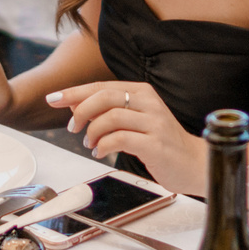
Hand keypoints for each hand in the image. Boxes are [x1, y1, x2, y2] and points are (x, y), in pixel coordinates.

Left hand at [47, 80, 204, 192]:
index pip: (101, 86)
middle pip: (104, 96)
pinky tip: (101, 152)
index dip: (74, 92)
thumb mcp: (137, 120)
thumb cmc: (163, 142)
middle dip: (80, 111)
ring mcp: (153, 123)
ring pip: (110, 117)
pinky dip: (103, 146)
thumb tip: (77, 107)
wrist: (195, 163)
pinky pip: (119, 139)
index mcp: (143, 92)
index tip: (53, 98)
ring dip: (92, 132)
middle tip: (72, 128)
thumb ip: (111, 111)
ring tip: (90, 144)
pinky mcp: (155, 144)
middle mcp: (149, 103)